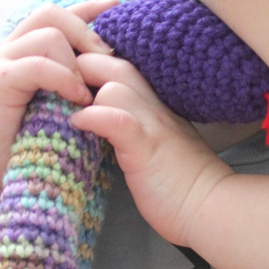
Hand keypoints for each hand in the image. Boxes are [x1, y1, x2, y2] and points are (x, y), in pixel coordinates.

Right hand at [0, 0, 118, 188]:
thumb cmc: (30, 140)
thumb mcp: (59, 104)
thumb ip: (75, 80)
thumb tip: (112, 66)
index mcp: (27, 50)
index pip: (58, 14)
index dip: (87, 7)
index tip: (116, 7)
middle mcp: (11, 49)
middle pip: (51, 13)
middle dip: (85, 31)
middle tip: (108, 57)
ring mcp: (2, 62)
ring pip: (48, 34)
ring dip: (76, 60)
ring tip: (88, 90)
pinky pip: (38, 65)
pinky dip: (63, 78)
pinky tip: (77, 98)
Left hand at [69, 57, 232, 245]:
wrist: (210, 207)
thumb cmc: (179, 183)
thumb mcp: (152, 144)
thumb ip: (129, 125)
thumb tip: (96, 123)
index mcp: (152, 103)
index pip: (116, 63)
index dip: (88, 66)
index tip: (67, 84)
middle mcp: (153, 105)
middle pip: (111, 61)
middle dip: (79, 69)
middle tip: (58, 91)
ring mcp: (151, 123)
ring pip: (113, 83)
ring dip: (83, 91)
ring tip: (65, 109)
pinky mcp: (146, 146)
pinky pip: (116, 118)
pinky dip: (93, 117)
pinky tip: (78, 124)